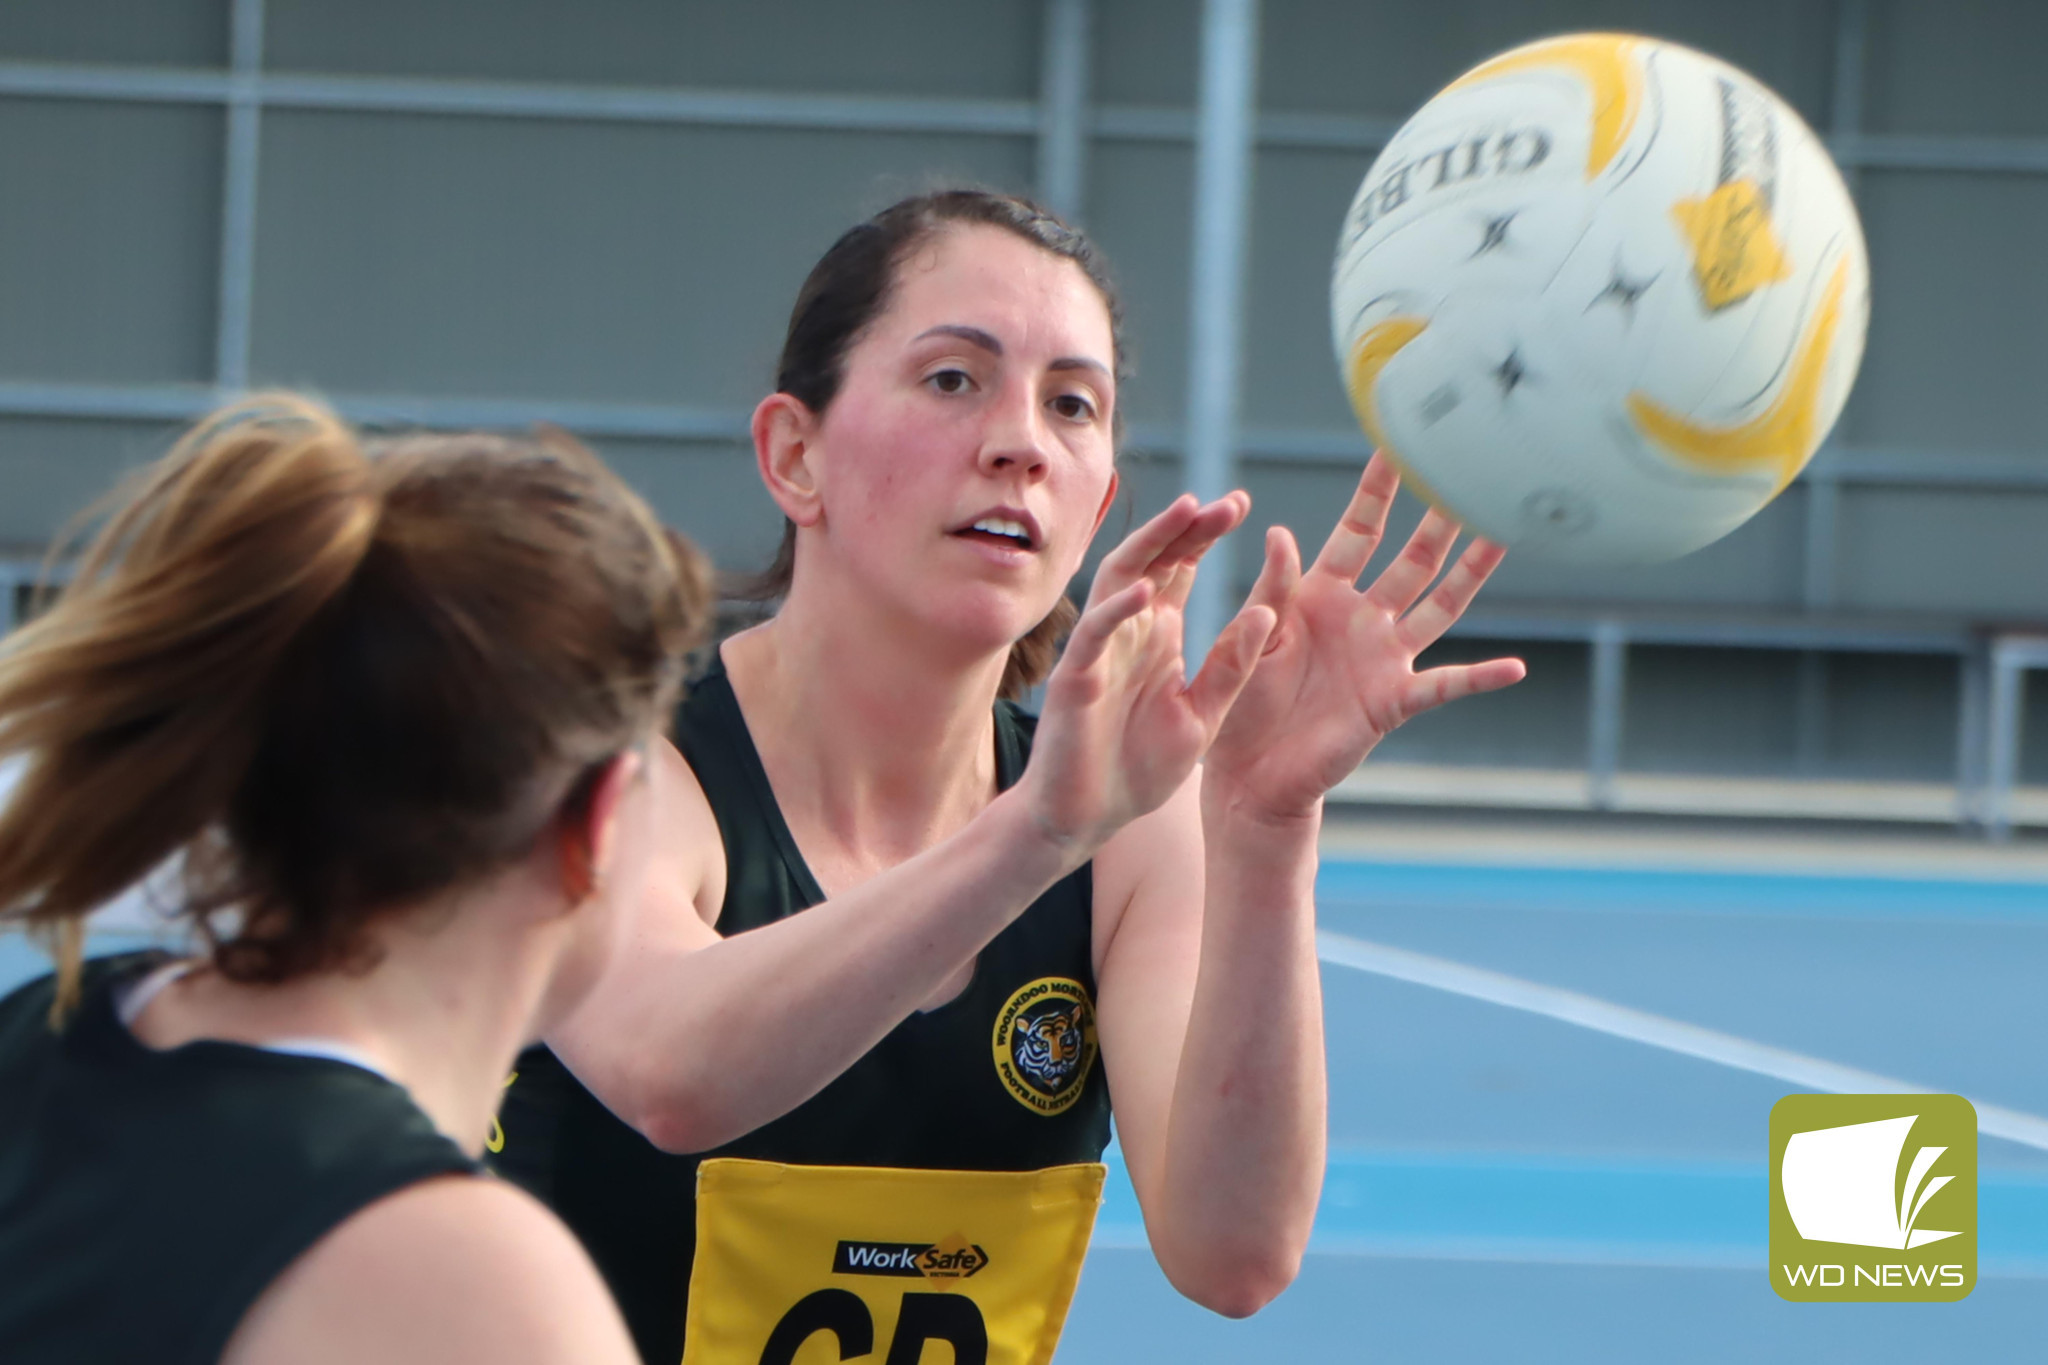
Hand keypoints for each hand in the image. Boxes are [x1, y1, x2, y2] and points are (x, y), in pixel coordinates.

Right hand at [1022, 492, 1277, 850]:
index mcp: (1160, 635)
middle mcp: (1129, 631)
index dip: (1205, 534)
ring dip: (1152, 545)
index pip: (1182, 568)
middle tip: (1227, 502)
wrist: (1088, 818)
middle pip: (1155, 560)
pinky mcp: (1076, 678)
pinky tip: (1146, 589)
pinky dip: (1117, 609)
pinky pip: (1095, 633)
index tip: (1241, 505)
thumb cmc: (1139, 768)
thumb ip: (1230, 667)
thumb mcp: (1203, 716)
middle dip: (1188, 527)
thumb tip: (1268, 610)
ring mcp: (1100, 650)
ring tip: (1185, 514)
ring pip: (1121, 580)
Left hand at [1206, 452, 1524, 821]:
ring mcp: (1384, 657)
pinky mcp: (1391, 701)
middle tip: (1472, 471)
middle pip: (1412, 558)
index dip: (1378, 490)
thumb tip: (1281, 532)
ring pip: (1439, 605)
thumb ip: (1271, 587)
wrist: (1246, 771)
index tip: (1397, 442)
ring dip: (1471, 573)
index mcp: (1323, 593)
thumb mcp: (1251, 634)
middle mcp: (1363, 617)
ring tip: (1504, 537)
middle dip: (1440, 517)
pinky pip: (1443, 686)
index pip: (1359, 529)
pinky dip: (1479, 678)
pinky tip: (1515, 668)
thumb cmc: (1242, 699)